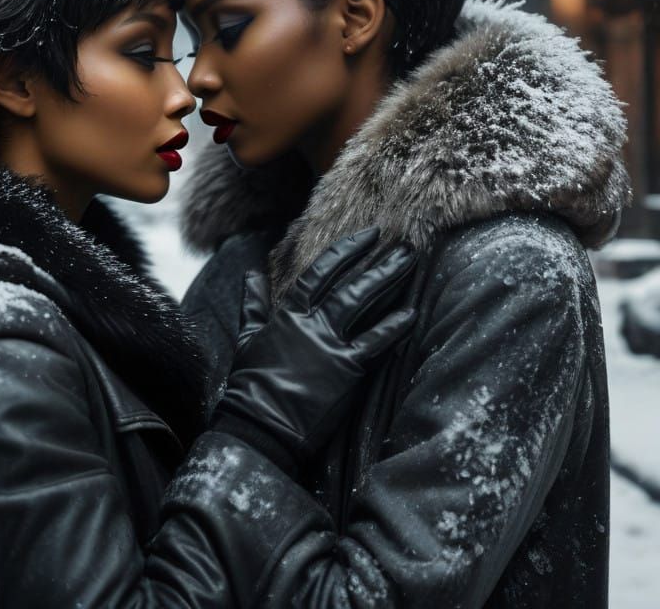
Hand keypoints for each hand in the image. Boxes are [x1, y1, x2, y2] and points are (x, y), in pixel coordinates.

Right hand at [213, 227, 416, 475]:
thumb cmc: (250, 384)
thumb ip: (253, 304)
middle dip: (375, 260)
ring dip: (387, 279)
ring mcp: (329, 345)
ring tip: (409, 261)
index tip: (367, 235)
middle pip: (347, 283)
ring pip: (361, 302)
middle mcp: (311, 324)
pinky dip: (394, 328)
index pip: (319, 272)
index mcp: (288, 315)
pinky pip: (375, 344)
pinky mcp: (346, 371)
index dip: (345, 251)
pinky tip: (412, 314)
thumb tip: (250, 275)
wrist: (259, 425)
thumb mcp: (248, 338)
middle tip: (401, 243)